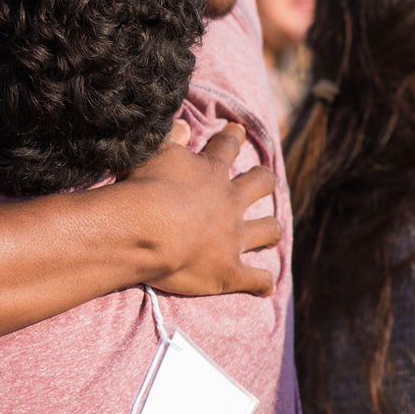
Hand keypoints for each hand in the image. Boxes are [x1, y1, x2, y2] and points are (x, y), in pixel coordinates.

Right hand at [129, 122, 280, 297]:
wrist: (144, 229)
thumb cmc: (142, 187)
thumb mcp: (152, 152)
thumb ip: (171, 137)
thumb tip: (185, 126)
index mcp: (210, 171)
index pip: (226, 146)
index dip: (232, 137)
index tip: (237, 130)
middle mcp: (229, 201)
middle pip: (260, 183)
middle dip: (264, 180)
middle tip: (264, 179)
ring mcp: (234, 237)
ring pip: (268, 230)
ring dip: (270, 230)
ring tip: (271, 231)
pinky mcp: (230, 271)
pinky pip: (256, 279)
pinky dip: (262, 283)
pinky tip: (266, 288)